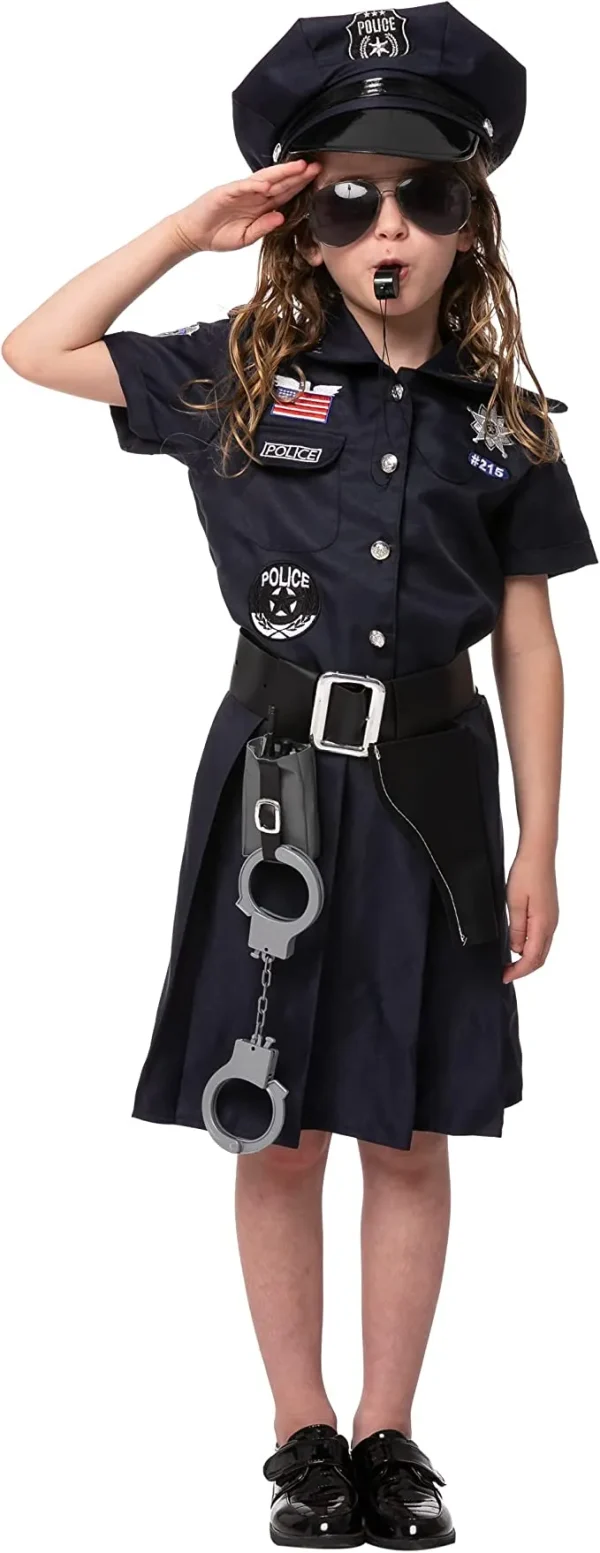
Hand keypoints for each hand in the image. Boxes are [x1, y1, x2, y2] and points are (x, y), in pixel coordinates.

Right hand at [171, 158, 321, 254]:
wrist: (193, 234)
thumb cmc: (218, 235)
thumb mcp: (246, 238)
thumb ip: (263, 227)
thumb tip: (281, 218)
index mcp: (260, 206)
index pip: (284, 194)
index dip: (300, 187)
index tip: (316, 180)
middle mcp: (253, 196)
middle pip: (279, 183)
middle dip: (297, 175)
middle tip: (316, 166)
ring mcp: (241, 192)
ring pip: (265, 180)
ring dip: (282, 173)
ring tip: (299, 168)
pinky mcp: (226, 192)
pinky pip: (243, 187)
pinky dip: (255, 184)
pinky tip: (268, 183)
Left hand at [501, 847, 558, 981]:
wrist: (538, 854)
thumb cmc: (526, 873)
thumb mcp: (514, 903)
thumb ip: (516, 929)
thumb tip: (516, 949)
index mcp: (543, 924)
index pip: (532, 958)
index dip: (518, 971)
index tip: (504, 977)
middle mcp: (551, 924)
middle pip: (540, 957)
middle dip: (523, 969)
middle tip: (505, 973)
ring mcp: (552, 919)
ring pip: (541, 948)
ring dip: (527, 959)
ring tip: (509, 961)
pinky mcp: (549, 913)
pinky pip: (541, 937)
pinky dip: (530, 946)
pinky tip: (517, 943)